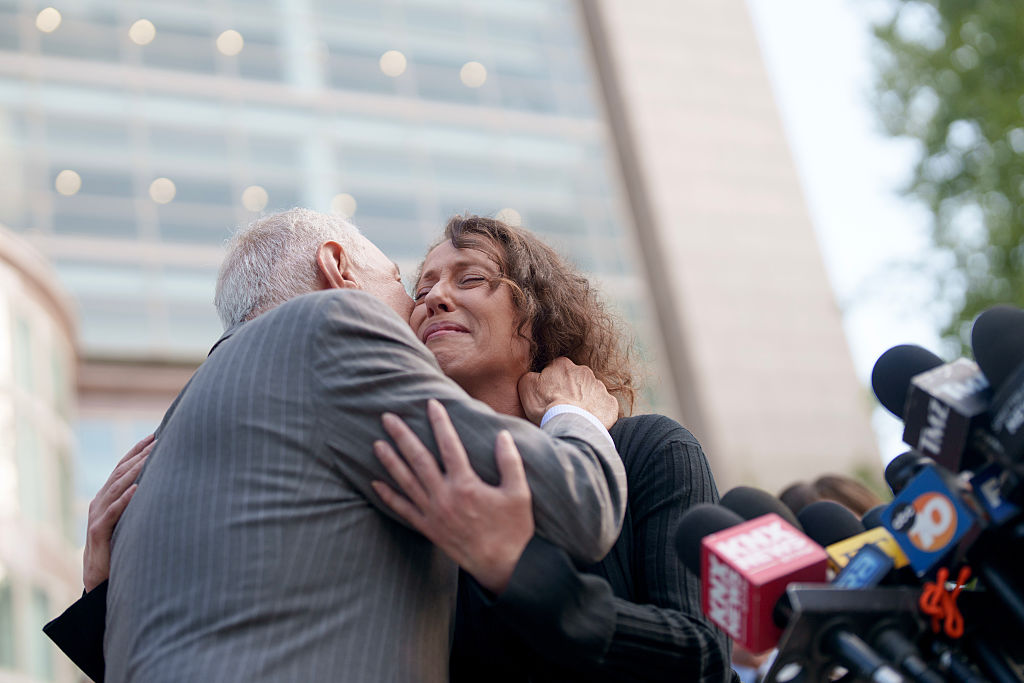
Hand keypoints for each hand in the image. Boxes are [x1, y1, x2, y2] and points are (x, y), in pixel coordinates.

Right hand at [83, 434, 153, 590]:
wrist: (97, 575)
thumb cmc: (117, 546)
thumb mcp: (129, 520)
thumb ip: (140, 503)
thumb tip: (166, 487)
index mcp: (106, 496)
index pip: (122, 467)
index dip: (136, 450)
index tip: (155, 435)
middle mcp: (100, 501)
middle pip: (121, 472)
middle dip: (139, 455)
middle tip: (159, 440)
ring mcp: (97, 515)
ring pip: (117, 487)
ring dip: (135, 471)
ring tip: (151, 457)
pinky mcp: (99, 531)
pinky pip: (114, 512)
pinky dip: (125, 499)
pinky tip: (138, 489)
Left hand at [371, 399, 533, 593]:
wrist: (504, 566)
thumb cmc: (514, 529)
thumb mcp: (519, 492)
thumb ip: (509, 462)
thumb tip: (502, 435)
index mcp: (466, 484)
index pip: (449, 445)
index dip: (440, 423)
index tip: (431, 404)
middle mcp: (445, 497)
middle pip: (418, 459)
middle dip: (402, 436)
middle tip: (388, 418)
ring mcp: (433, 514)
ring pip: (406, 482)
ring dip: (390, 461)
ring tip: (376, 444)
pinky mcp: (429, 529)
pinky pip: (404, 510)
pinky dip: (389, 497)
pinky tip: (376, 484)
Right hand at [518, 356, 618, 428]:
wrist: (571, 424)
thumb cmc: (547, 406)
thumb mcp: (526, 387)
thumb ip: (531, 376)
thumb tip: (535, 377)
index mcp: (563, 365)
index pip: (556, 369)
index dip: (551, 383)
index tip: (549, 396)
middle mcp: (584, 371)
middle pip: (575, 379)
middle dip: (570, 390)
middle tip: (562, 406)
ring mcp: (599, 386)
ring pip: (590, 392)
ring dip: (584, 401)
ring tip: (575, 416)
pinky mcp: (610, 403)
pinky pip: (603, 406)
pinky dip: (597, 412)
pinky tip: (588, 420)